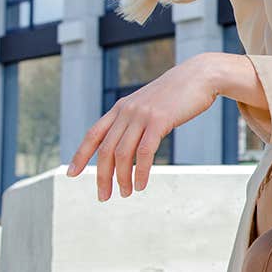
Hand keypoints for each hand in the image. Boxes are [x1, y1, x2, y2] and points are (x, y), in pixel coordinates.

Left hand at [66, 53, 222, 200]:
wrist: (200, 75)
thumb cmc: (178, 92)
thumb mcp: (149, 103)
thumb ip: (136, 118)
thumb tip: (129, 139)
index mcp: (121, 107)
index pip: (93, 134)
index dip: (80, 155)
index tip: (71, 173)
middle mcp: (126, 111)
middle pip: (105, 149)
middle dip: (101, 176)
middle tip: (103, 196)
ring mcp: (142, 115)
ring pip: (122, 154)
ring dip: (122, 178)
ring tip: (126, 192)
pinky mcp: (159, 121)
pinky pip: (144, 153)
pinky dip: (140, 172)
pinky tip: (141, 184)